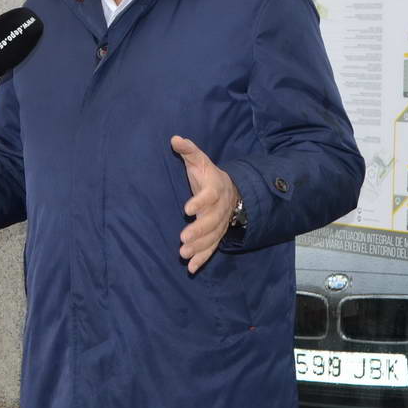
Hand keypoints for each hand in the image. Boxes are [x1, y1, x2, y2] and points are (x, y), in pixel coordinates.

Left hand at [172, 135, 237, 275]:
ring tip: (183, 255)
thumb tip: (174, 138)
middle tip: (183, 239)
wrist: (233, 192)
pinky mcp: (216, 235)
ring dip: (199, 247)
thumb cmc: (209, 176)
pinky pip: (212, 248)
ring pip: (211, 237)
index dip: (199, 202)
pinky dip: (202, 259)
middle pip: (211, 221)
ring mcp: (219, 223)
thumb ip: (188, 150)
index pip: (208, 196)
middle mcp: (219, 208)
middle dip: (198, 230)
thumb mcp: (200, 161)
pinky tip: (191, 268)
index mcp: (215, 189)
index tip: (186, 208)